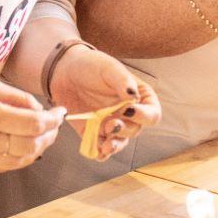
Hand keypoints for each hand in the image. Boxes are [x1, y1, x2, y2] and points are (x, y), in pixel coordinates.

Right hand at [0, 76, 64, 172]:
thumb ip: (16, 98)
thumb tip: (40, 111)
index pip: (34, 125)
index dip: (53, 120)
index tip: (61, 112)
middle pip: (30, 146)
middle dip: (48, 136)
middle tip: (54, 125)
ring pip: (19, 161)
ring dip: (36, 149)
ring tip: (42, 136)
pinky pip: (2, 166)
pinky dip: (17, 157)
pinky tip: (21, 145)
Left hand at [48, 45, 160, 160]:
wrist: (65, 71)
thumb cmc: (92, 65)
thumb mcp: (108, 68)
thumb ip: (122, 81)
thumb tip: (133, 97)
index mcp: (139, 97)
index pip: (152, 114)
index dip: (144, 116)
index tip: (129, 110)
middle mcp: (128, 114)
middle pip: (134, 130)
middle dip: (124, 130)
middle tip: (111, 125)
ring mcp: (111, 125)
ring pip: (119, 142)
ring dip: (114, 146)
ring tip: (106, 146)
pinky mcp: (93, 133)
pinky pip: (99, 148)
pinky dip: (99, 152)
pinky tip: (96, 151)